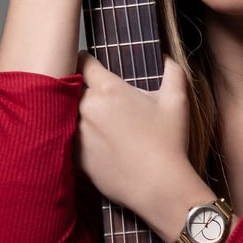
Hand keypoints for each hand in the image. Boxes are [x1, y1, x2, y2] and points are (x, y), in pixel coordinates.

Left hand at [76, 53, 207, 228]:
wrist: (159, 187)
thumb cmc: (169, 142)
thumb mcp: (177, 101)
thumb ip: (172, 70)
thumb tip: (166, 56)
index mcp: (108, 90)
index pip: (82, 61)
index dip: (86, 60)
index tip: (90, 64)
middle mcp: (86, 108)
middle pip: (71, 87)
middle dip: (81, 87)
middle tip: (93, 92)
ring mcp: (77, 134)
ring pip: (66, 113)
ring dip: (74, 112)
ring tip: (92, 119)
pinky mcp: (74, 157)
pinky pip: (66, 139)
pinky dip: (74, 137)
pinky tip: (91, 142)